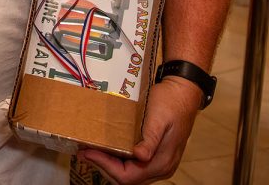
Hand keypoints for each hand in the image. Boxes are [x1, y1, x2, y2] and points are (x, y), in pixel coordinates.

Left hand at [76, 78, 202, 184]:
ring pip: (129, 173)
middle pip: (127, 178)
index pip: (128, 176)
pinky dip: (118, 159)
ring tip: (91, 149)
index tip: (88, 152)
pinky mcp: (155, 154)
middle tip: (84, 151)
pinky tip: (107, 147)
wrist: (184, 92)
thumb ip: (150, 141)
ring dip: (109, 164)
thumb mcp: (159, 119)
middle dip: (104, 166)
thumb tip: (140, 157)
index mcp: (161, 162)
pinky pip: (134, 165)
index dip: (106, 166)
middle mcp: (161, 167)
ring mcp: (159, 162)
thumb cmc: (170, 103)